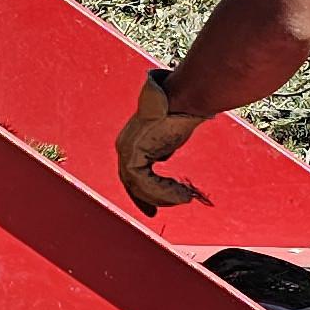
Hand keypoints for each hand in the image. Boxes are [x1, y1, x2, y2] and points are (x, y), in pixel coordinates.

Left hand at [115, 70, 206, 214]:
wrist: (184, 99)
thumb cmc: (181, 112)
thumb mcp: (169, 137)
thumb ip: (162, 151)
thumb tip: (166, 160)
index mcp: (131, 143)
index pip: (132, 175)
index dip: (143, 194)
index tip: (152, 210)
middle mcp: (125, 146)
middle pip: (133, 183)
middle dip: (150, 199)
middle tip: (173, 204)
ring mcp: (127, 148)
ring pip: (139, 186)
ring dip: (164, 196)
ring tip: (184, 198)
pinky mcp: (133, 151)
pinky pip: (144, 181)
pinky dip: (164, 191)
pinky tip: (181, 193)